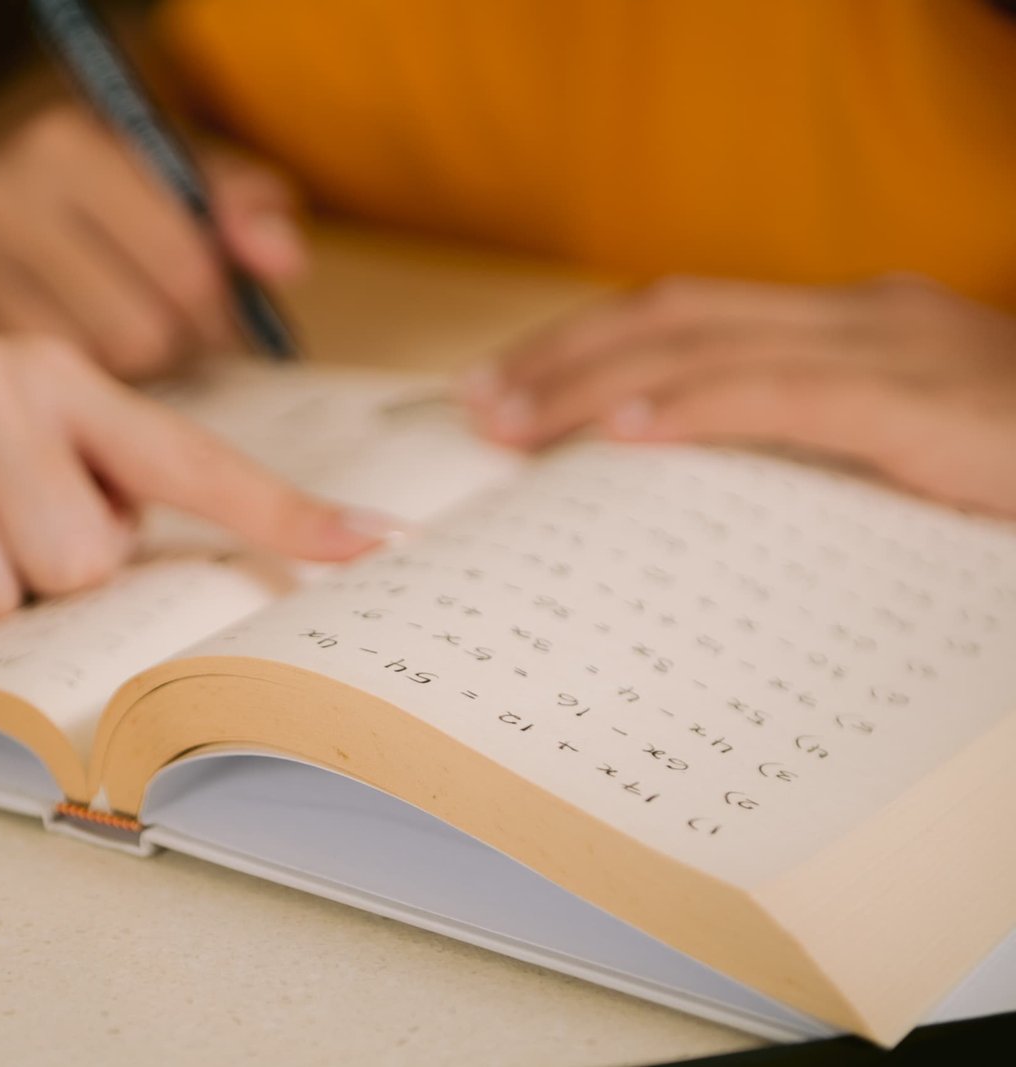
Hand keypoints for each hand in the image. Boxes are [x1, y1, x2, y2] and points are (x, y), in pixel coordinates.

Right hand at [0, 92, 306, 378]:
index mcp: (62, 147)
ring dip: (121, 380)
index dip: (219, 311)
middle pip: (137, 336)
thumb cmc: (103, 178)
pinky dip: (67, 397)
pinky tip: (70, 363)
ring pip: (85, 378)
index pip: (184, 272)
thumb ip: (241, 206)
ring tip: (116, 344)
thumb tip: (281, 258)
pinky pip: (32, 403)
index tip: (216, 315)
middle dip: (171, 347)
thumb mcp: (178, 167)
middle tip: (166, 335)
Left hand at [460, 274, 1015, 515]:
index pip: (686, 315)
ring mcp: (890, 352)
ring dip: (592, 381)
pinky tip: (622, 430)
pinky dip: (691, 407)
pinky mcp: (917, 403)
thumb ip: (801, 451)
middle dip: (560, 356)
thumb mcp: (893, 452)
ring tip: (512, 421)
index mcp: (849, 328)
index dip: (585, 345)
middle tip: (476, 404)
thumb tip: (679, 487)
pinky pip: (779, 394)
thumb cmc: (1010, 472)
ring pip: (703, 343)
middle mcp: (859, 319)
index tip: (505, 387)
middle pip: (672, 313)